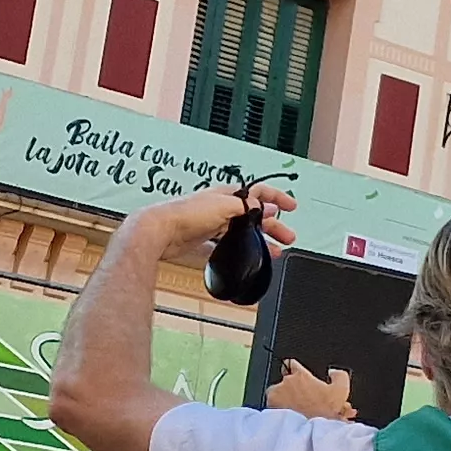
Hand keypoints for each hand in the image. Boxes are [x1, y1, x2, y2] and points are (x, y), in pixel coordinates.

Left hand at [126, 182, 297, 264]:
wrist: (159, 231)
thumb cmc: (185, 214)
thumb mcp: (225, 205)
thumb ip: (248, 207)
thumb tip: (266, 207)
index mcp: (227, 195)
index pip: (258, 193)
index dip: (277, 198)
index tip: (291, 206)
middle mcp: (220, 208)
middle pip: (254, 215)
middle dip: (273, 225)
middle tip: (287, 237)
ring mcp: (210, 224)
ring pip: (242, 231)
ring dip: (259, 240)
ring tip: (272, 251)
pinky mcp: (201, 240)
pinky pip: (225, 245)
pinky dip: (237, 251)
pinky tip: (244, 258)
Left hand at [268, 361, 358, 421]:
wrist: (310, 434)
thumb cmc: (324, 412)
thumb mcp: (342, 390)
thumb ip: (339, 375)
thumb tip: (333, 372)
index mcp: (300, 376)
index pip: (291, 363)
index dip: (296, 369)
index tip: (299, 376)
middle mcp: (284, 384)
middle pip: (285, 381)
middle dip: (296, 389)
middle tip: (306, 399)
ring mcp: (274, 397)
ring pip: (279, 395)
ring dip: (287, 400)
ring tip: (300, 411)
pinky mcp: (269, 411)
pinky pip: (274, 408)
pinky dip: (282, 412)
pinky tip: (294, 418)